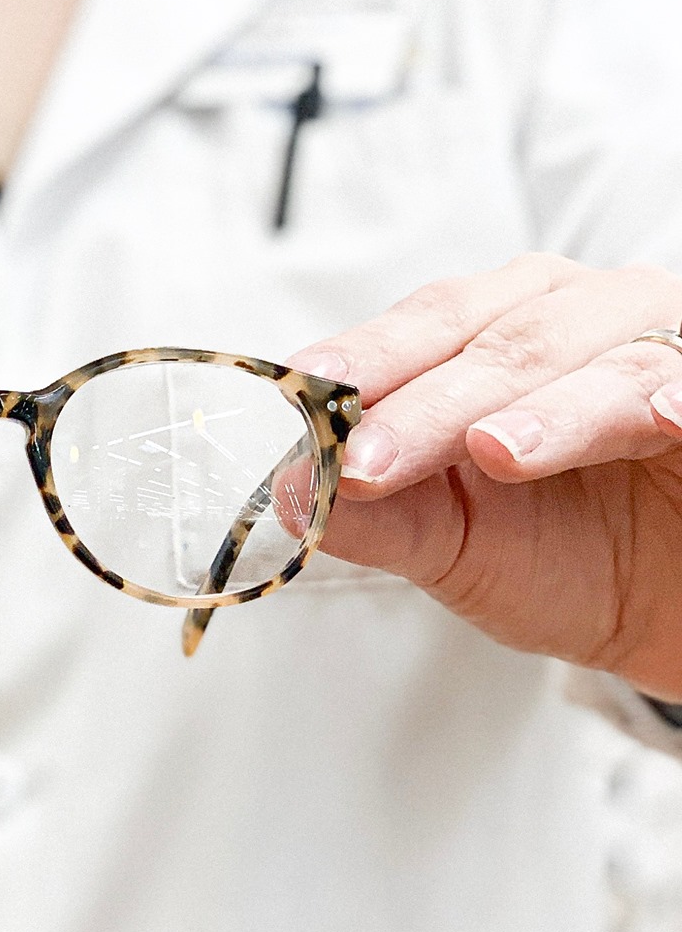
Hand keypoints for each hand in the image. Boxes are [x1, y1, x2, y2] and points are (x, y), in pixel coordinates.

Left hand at [289, 255, 681, 698]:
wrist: (679, 615)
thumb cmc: (572, 560)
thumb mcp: (460, 548)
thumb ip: (380, 517)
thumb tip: (289, 491)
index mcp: (504, 331)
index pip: (427, 327)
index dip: (366, 362)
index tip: (307, 403)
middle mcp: (586, 316)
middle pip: (500, 341)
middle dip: (429, 402)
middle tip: (369, 460)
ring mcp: (665, 346)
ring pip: (601, 360)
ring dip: (546, 406)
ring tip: (493, 450)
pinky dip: (676, 395)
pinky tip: (658, 418)